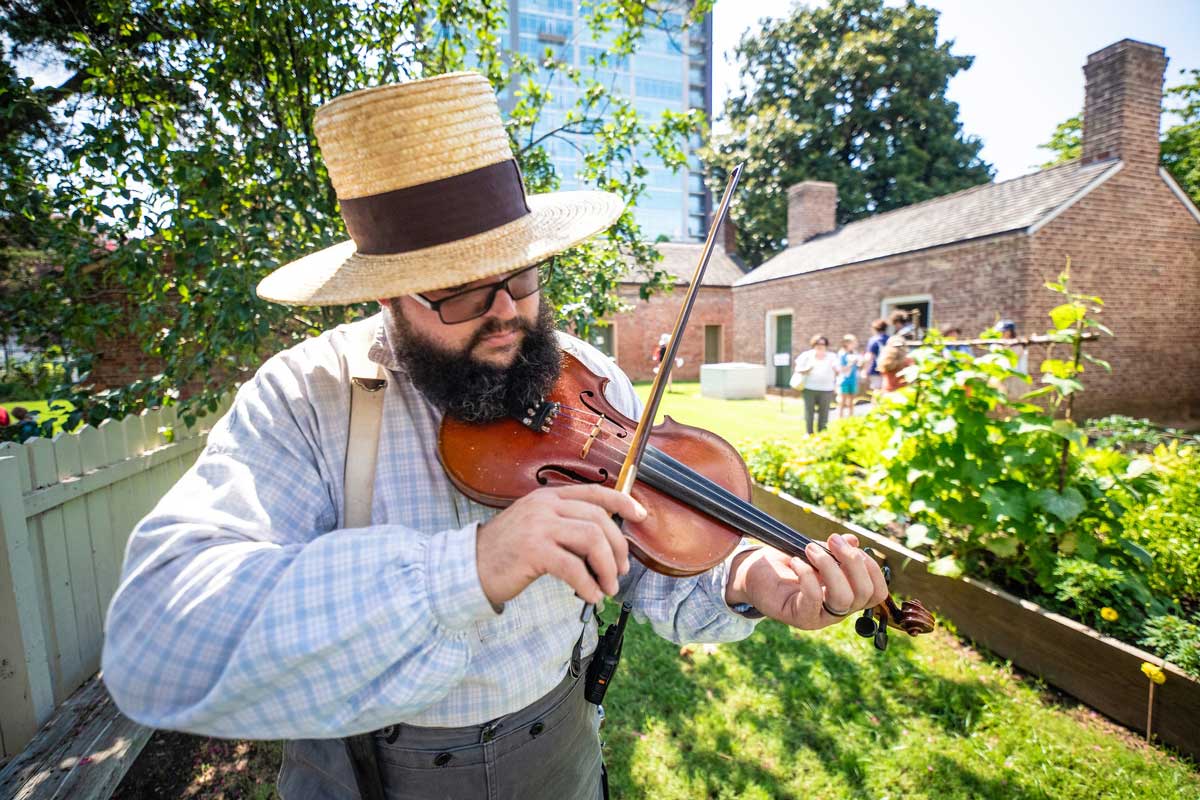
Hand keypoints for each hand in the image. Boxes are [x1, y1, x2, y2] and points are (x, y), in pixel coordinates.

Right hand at [476, 485, 643, 605]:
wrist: (469, 568)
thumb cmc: (505, 553)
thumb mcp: (536, 527)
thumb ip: (564, 525)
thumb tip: (605, 540)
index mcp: (548, 498)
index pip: (595, 492)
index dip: (623, 502)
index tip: (640, 515)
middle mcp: (545, 506)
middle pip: (599, 519)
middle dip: (618, 548)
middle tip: (621, 571)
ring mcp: (539, 526)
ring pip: (592, 540)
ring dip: (607, 568)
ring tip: (608, 587)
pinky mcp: (534, 550)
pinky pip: (573, 567)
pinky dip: (588, 584)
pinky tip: (590, 595)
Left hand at [725, 533, 887, 629]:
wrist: (753, 573)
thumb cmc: (787, 562)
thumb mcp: (816, 551)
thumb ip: (836, 550)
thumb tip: (854, 541)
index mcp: (848, 594)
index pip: (877, 591)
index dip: (870, 567)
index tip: (848, 543)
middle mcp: (839, 610)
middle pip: (865, 594)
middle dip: (853, 562)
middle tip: (833, 540)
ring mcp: (820, 617)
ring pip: (843, 599)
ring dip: (830, 567)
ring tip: (811, 549)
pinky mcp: (799, 617)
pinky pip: (813, 599)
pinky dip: (807, 575)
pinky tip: (796, 561)